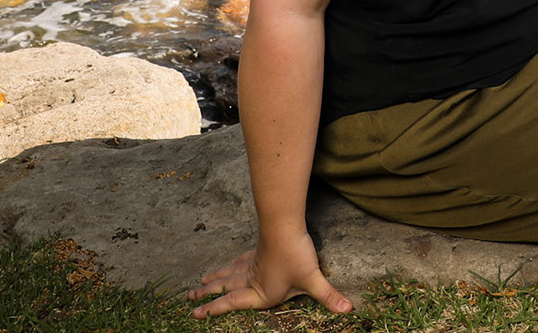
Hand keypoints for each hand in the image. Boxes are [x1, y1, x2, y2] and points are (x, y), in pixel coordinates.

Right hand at [186, 230, 352, 318]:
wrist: (284, 223)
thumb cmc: (295, 254)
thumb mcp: (313, 278)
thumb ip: (329, 296)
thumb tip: (348, 309)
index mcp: (261, 291)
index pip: (232, 303)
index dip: (213, 309)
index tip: (196, 312)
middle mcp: (252, 278)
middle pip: (224, 288)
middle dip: (207, 295)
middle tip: (189, 298)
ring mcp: (252, 263)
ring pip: (228, 273)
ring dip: (214, 279)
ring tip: (200, 282)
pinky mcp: (257, 250)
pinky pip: (238, 261)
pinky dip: (229, 265)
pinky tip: (228, 264)